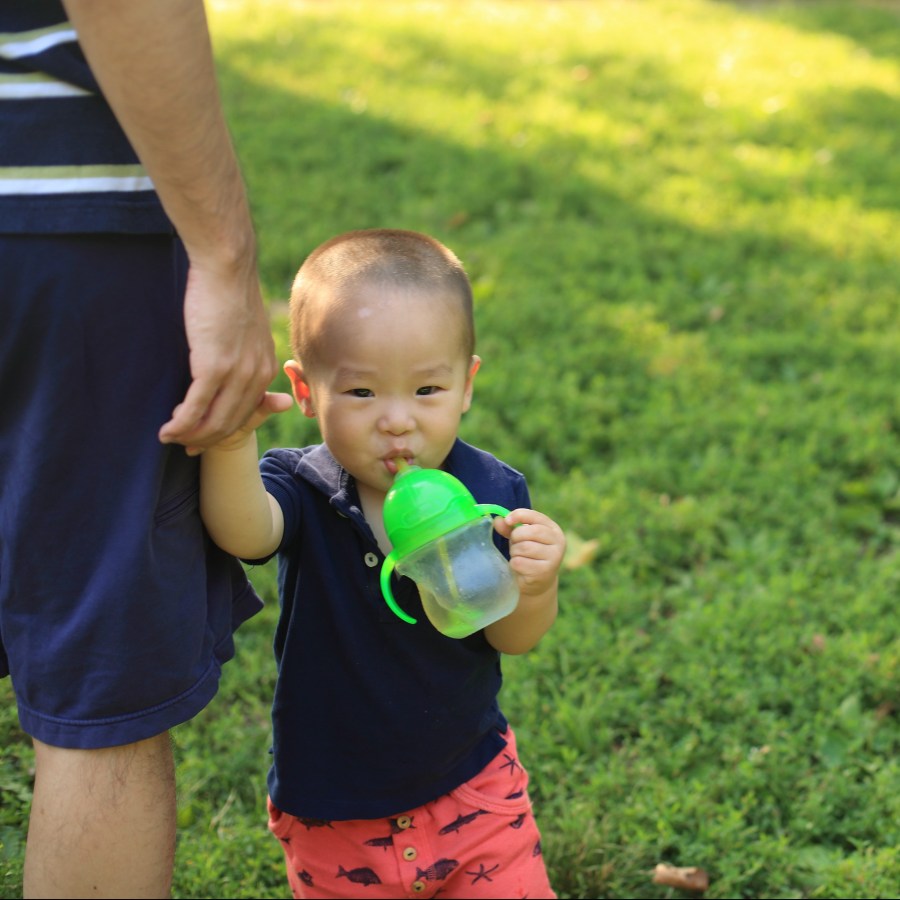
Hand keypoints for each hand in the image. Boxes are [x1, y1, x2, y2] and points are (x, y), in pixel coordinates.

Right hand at [158, 257, 278, 452]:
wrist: (226, 267)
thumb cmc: (228, 291)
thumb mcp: (245, 327)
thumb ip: (242, 351)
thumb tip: (229, 360)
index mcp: (264, 367)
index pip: (246, 411)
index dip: (224, 429)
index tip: (205, 437)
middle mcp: (256, 375)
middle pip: (232, 422)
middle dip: (206, 439)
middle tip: (185, 447)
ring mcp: (236, 373)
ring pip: (214, 420)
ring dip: (190, 435)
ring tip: (169, 438)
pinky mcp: (214, 367)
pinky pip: (197, 407)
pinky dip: (181, 423)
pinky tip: (168, 429)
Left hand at [493, 508, 565, 595]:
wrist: (538, 582)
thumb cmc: (529, 555)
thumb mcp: (521, 538)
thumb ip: (510, 528)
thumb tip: (497, 520)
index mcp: (554, 529)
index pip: (535, 516)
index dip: (519, 515)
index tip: (507, 520)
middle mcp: (558, 542)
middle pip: (530, 532)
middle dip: (516, 537)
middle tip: (514, 544)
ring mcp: (554, 558)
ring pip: (524, 547)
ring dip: (515, 552)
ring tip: (518, 556)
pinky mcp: (544, 572)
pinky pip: (520, 562)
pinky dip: (514, 564)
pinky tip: (520, 567)